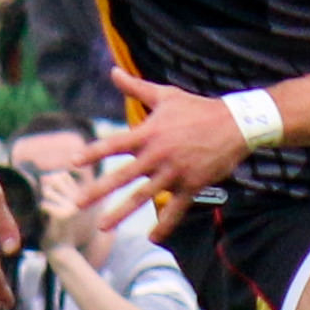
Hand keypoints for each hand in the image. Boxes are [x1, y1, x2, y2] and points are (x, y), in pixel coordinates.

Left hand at [35, 168, 98, 253]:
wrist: (62, 253)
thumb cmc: (58, 231)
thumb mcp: (61, 209)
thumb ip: (58, 192)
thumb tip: (44, 177)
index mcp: (80, 195)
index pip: (62, 175)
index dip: (50, 180)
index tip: (46, 196)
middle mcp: (79, 198)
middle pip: (54, 179)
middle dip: (44, 188)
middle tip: (42, 204)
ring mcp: (72, 206)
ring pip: (47, 191)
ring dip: (40, 201)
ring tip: (43, 214)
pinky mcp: (63, 215)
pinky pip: (44, 205)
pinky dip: (39, 212)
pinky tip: (43, 221)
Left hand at [73, 70, 248, 242]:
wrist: (236, 124)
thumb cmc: (197, 108)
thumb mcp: (166, 95)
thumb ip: (136, 87)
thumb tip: (112, 71)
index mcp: (149, 133)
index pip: (114, 144)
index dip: (93, 152)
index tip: (72, 162)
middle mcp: (158, 155)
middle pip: (122, 175)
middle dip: (98, 190)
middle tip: (76, 204)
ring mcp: (174, 172)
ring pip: (144, 196)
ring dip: (122, 213)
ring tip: (102, 226)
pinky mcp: (191, 185)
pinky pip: (176, 209)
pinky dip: (165, 225)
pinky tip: (153, 238)